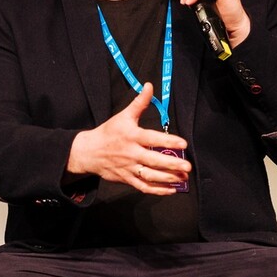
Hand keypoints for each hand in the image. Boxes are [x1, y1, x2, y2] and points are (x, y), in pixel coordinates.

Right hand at [66, 83, 190, 194]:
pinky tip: (171, 189)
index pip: (151, 139)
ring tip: (182, 177)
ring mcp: (129, 168)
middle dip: (172, 164)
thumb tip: (150, 86)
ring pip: (150, 176)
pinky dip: (158, 190)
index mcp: (131, 136)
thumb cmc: (108, 133)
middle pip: (153, 160)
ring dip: (168, 178)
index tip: (182, 143)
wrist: (89, 152)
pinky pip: (144, 187)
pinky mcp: (127, 179)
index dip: (168, 141)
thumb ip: (139, 102)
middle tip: (187, 166)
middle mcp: (131, 153)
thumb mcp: (123, 116)